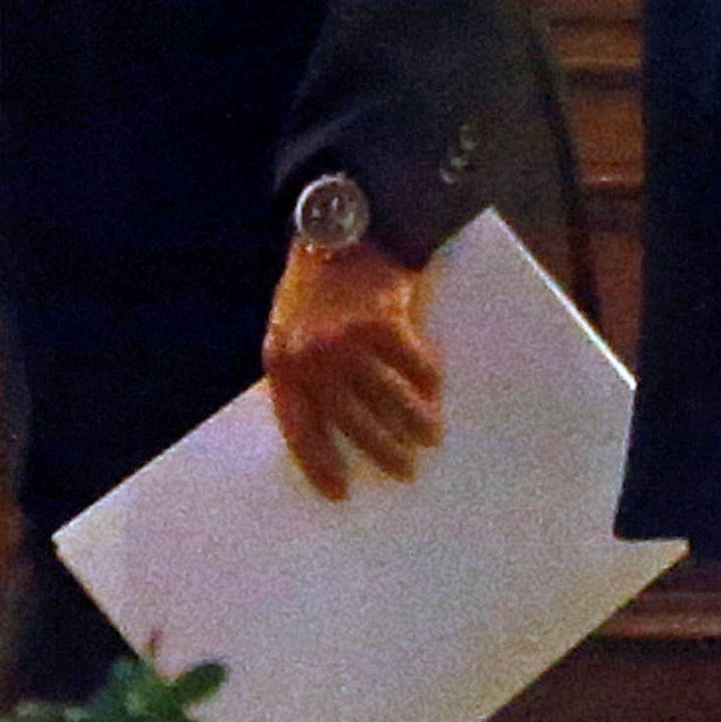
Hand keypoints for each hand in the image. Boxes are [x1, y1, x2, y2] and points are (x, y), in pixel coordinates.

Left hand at [262, 241, 443, 500]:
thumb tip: (335, 424)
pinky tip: (437, 391)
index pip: (300, 428)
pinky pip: (414, 364)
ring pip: (387, 398)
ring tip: (429, 437)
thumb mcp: (289, 329)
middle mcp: (312, 356)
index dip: (319, 463)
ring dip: (413, 422)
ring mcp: (347, 339)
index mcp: (282, 362)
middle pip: (351, 421)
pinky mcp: (383, 321)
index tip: (339, 492)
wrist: (340, 229)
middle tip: (404, 471)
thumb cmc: (313, 284)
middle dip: (380, 450)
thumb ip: (305, 371)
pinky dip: (429, 380)